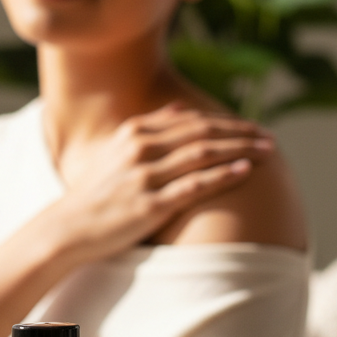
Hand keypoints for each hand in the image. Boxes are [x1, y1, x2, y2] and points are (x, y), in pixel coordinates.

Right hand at [40, 103, 274, 264]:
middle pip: (203, 132)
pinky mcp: (149, 205)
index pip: (192, 120)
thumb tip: (183, 108)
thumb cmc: (97, 191)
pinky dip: (222, 176)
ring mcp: (144, 176)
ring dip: (239, 150)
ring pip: (203, 154)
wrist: (67, 227)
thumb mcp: (118, 149)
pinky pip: (194, 186)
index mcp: (134, 131)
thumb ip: (151, 127)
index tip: (252, 127)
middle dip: (240, 133)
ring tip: (267, 152)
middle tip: (269, 138)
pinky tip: (244, 171)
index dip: (226, 122)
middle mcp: (140, 148)